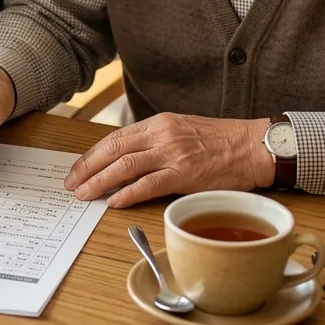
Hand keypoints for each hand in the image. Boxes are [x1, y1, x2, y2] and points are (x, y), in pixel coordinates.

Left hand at [65, 114, 272, 208]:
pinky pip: (148, 184)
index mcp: (158, 123)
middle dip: (87, 168)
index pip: (115, 138)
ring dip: (100, 182)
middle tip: (71, 184)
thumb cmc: (221, 141)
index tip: (77, 168)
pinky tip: (113, 202)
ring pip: (125, 166)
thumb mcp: (183, 131)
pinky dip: (127, 193)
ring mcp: (172, 154)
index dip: (92, 154)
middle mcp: (161, 134)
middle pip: (113, 150)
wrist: (253, 146)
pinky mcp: (185, 174)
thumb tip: (130, 160)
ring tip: (84, 195)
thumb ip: (157, 142)